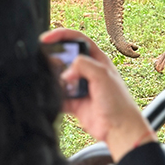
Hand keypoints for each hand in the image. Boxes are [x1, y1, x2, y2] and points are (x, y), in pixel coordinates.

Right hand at [40, 28, 156, 162]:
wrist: (119, 128)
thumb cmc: (118, 101)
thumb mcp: (102, 75)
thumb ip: (83, 65)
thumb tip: (65, 72)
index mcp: (97, 59)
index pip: (77, 39)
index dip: (62, 35)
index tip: (46, 38)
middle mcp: (88, 71)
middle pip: (65, 58)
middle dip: (54, 59)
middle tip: (45, 62)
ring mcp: (80, 86)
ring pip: (60, 78)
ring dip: (54, 80)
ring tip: (57, 85)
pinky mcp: (74, 102)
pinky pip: (58, 97)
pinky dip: (54, 97)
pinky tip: (54, 98)